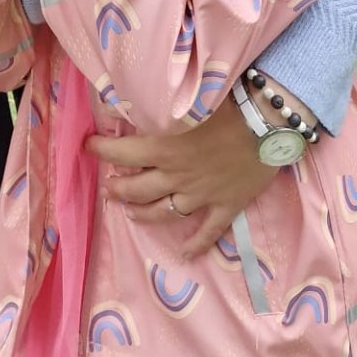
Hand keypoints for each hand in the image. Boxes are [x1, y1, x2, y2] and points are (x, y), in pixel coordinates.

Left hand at [86, 98, 270, 259]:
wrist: (268, 124)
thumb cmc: (229, 104)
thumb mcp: (188, 102)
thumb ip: (161, 107)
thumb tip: (137, 101)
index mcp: (165, 148)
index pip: (122, 152)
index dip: (101, 150)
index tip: (87, 147)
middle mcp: (177, 176)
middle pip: (138, 190)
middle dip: (118, 189)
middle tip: (109, 187)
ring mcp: (201, 196)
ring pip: (164, 212)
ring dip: (143, 214)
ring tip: (130, 214)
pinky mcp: (225, 206)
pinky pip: (207, 232)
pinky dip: (196, 245)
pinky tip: (186, 254)